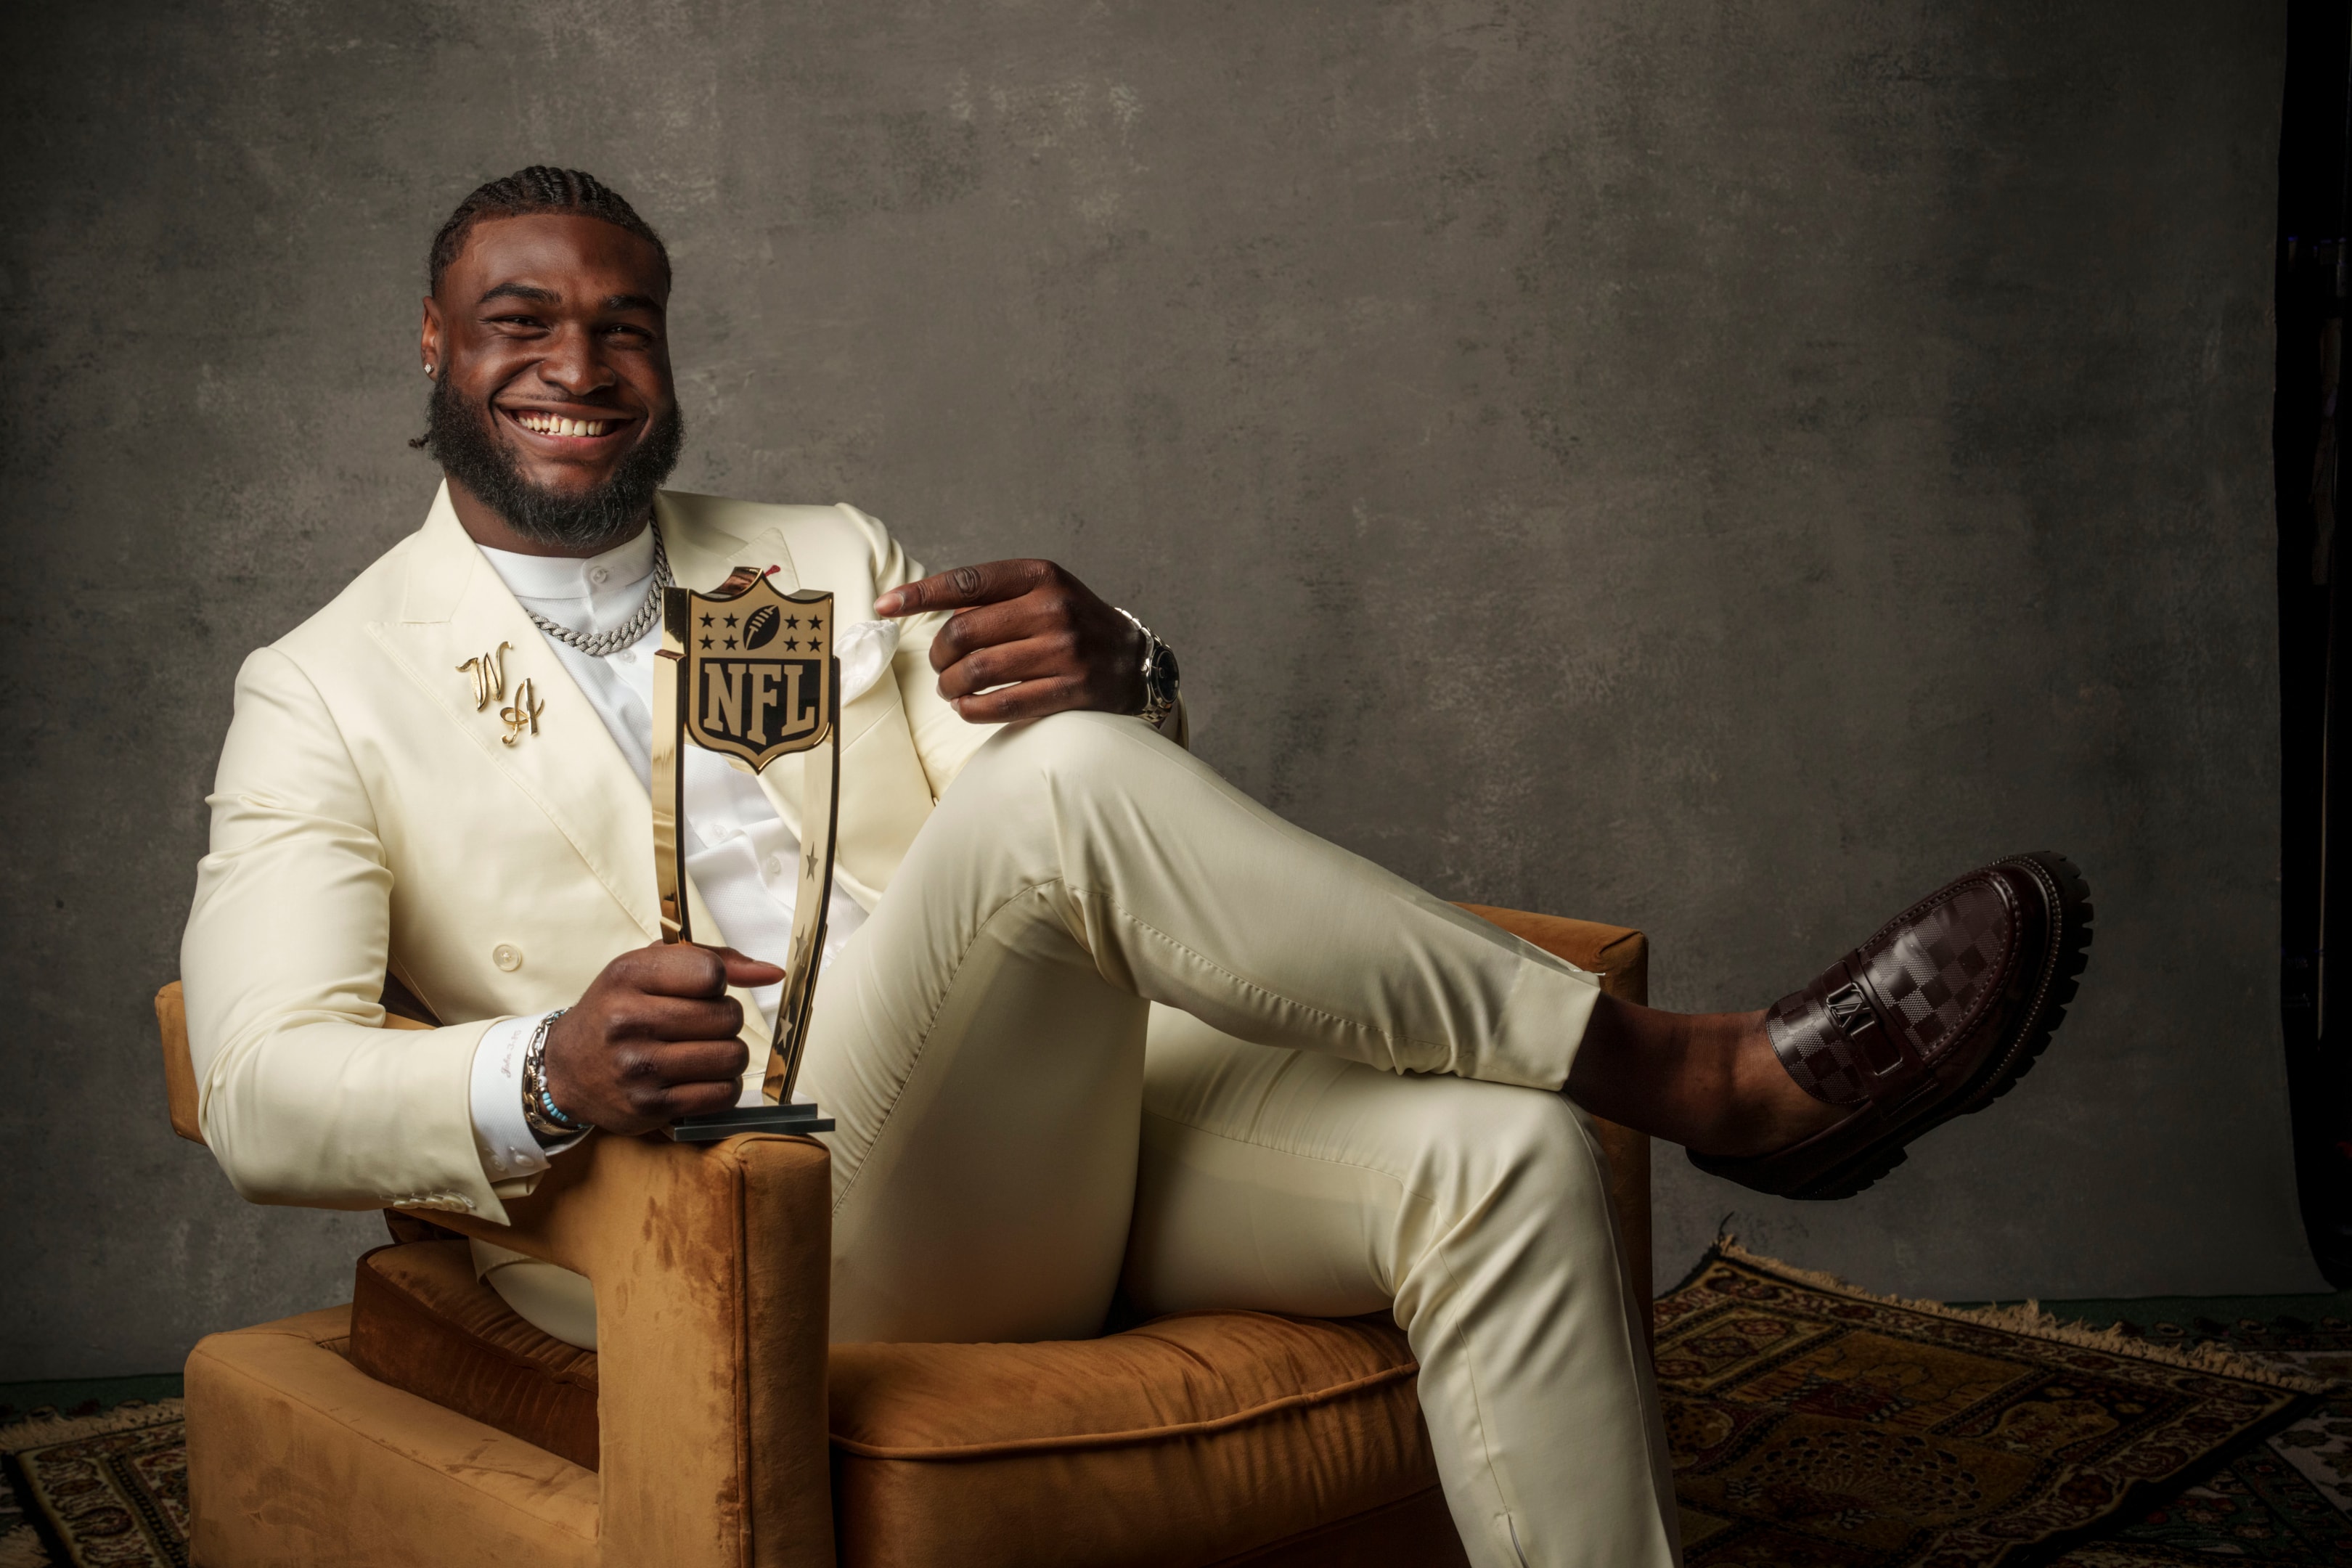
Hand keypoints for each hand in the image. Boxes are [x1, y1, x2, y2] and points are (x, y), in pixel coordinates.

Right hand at [541, 943, 781, 1134]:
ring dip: (728, 1053)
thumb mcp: (649, 968)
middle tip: (702, 1024)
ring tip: (703, 1049)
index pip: (711, 973)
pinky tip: (701, 1077)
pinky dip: (722, 1086)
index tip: (701, 990)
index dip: (718, 982)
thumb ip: (714, 959)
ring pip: (732, 1057)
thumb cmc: (617, 1010)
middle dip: (725, 1019)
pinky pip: (722, 1095)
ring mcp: (638, 1068)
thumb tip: (772, 973)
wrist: (567, 1068)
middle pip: (727, 1017)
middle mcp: (628, 1021)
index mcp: (628, 975)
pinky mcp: (649, 1107)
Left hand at [875, 559, 1146, 723]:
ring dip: (949, 686)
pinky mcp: (1071, 690)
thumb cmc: (1071, 623)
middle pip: (963, 633)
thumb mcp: (1041, 592)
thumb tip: (934, 613)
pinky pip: (1001, 705)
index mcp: (1040, 576)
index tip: (884, 607)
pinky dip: (971, 710)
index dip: (919, 595)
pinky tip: (966, 707)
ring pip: (977, 672)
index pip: (967, 582)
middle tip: (939, 665)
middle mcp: (1053, 608)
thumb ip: (993, 598)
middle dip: (938, 655)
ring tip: (950, 689)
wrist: (1132, 660)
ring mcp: (1064, 651)